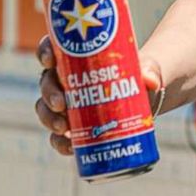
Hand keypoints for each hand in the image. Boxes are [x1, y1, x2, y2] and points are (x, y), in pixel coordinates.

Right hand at [34, 35, 165, 156]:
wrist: (145, 96)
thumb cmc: (139, 73)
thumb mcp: (147, 67)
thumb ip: (151, 70)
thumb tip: (151, 81)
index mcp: (74, 56)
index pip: (51, 48)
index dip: (44, 53)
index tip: (50, 61)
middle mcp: (64, 79)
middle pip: (46, 83)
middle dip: (49, 93)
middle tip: (61, 103)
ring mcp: (66, 104)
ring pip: (46, 109)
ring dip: (49, 118)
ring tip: (63, 127)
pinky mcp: (73, 125)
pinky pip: (58, 135)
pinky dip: (59, 142)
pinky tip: (68, 147)